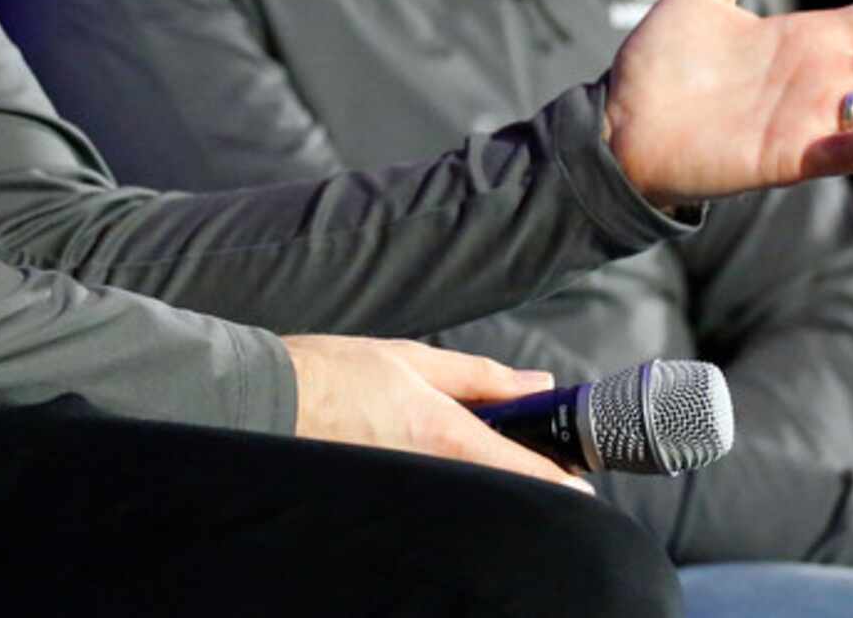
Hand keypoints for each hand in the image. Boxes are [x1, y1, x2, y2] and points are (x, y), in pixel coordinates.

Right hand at [282, 333, 590, 492]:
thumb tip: (536, 385)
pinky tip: (440, 456)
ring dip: (486, 472)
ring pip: (469, 490)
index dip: (560, 480)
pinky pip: (437, 493)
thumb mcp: (414, 358)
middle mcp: (432, 471)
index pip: (521, 468)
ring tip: (486, 444)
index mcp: (445, 433)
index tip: (583, 485)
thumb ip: (480, 376)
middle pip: (499, 485)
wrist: (270, 399)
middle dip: (523, 472)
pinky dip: (452, 477)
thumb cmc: (334, 373)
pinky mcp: (390, 495)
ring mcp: (411, 489)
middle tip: (536, 455)